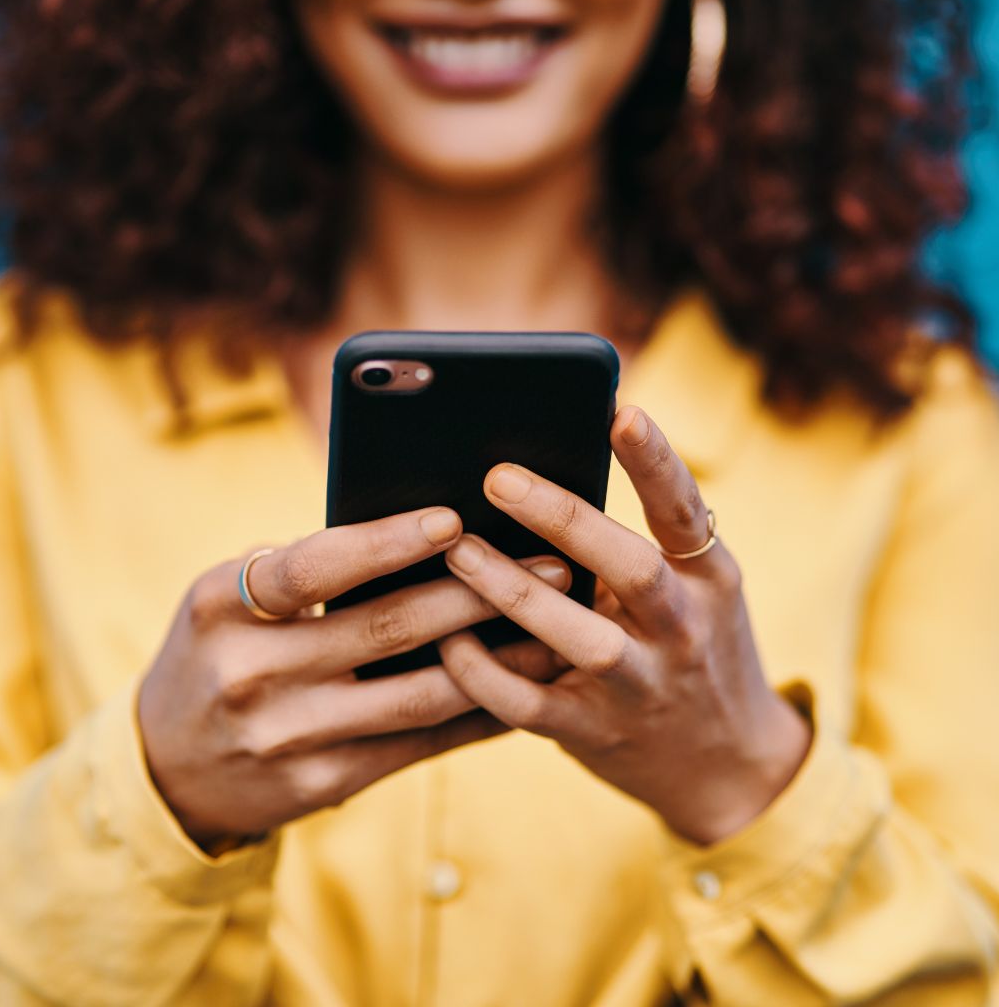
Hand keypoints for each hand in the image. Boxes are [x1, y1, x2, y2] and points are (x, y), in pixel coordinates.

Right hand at [139, 508, 569, 847]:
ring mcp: (287, 737)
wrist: (168, 767)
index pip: (312, 565)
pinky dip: (474, 713)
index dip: (386, 542)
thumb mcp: (225, 599)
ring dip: (497, 659)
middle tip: (550, 564)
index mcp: (222, 607)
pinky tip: (519, 686)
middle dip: (477, 593)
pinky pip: (416, 743)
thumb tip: (416, 536)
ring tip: (554, 626)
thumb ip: (298, 569)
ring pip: (417, 693)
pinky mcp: (322, 783)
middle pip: (384, 627)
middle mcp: (250, 673)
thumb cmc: (215, 651)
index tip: (453, 518)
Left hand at [438, 407, 811, 845]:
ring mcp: (640, 686)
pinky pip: (530, 705)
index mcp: (707, 579)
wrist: (728, 765)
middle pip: (628, 567)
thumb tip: (548, 477)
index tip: (622, 412)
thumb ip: (641, 545)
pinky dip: (484, 675)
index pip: (684, 511)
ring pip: (577, 637)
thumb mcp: (695, 591)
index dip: (655, 462)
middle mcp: (681, 629)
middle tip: (497, 477)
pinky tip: (448, 641)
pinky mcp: (596, 732)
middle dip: (562, 520)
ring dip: (513, 591)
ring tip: (458, 549)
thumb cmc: (693, 649)